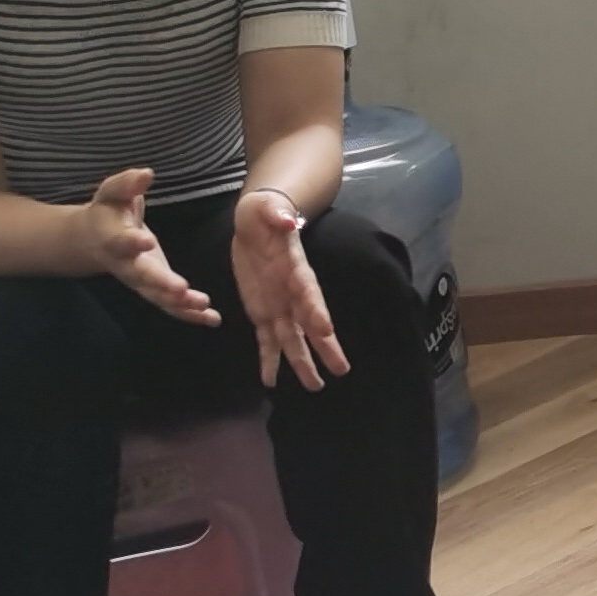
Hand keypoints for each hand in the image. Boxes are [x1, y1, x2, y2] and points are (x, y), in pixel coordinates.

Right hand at [83, 168, 217, 327]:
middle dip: (161, 284)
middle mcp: (126, 265)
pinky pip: (170, 306)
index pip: (121, 242)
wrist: (94, 239)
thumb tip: (146, 173)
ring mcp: (140, 281)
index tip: (145, 241)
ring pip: (158, 298)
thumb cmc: (108, 210)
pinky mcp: (154, 289)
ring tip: (204, 306)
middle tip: (181, 289)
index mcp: (113, 239)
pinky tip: (213, 318)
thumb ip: (127, 183)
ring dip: (180, 304)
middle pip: (142, 278)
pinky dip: (191, 314)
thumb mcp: (112, 192)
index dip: (132, 242)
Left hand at [233, 188, 350, 390]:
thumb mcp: (267, 209)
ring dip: (301, 362)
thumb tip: (286, 220)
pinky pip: (265, 339)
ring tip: (314, 386)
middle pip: (309, 324)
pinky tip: (270, 381)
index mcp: (296, 270)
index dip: (316, 310)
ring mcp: (278, 305)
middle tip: (339, 371)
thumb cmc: (265, 212)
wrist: (257, 222)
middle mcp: (292, 294)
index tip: (326, 329)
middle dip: (323, 347)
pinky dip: (268, 360)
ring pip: (291, 339)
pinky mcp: (261, 311)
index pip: (308, 293)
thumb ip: (277, 216)